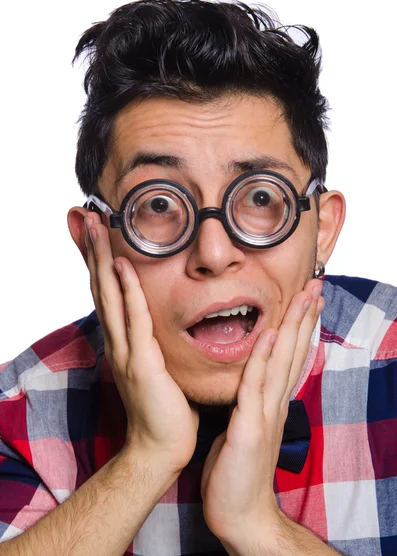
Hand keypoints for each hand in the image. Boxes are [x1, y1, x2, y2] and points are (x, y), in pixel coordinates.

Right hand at [84, 214, 198, 474]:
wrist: (161, 448)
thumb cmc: (164, 407)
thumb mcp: (154, 364)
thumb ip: (150, 339)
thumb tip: (155, 320)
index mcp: (122, 340)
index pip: (107, 292)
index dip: (99, 261)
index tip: (95, 231)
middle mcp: (117, 341)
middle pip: (100, 287)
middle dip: (93, 251)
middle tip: (86, 216)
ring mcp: (126, 351)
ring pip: (110, 297)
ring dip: (102, 260)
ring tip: (96, 227)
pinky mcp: (141, 363)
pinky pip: (135, 320)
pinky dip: (128, 291)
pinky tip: (121, 266)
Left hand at [200, 279, 323, 549]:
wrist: (241, 514)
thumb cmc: (237, 471)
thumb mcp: (245, 428)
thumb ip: (251, 402)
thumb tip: (250, 382)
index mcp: (271, 403)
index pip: (288, 357)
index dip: (298, 326)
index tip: (306, 299)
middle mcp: (274, 403)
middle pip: (292, 351)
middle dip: (304, 316)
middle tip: (315, 285)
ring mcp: (264, 414)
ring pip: (282, 361)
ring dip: (292, 327)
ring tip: (304, 297)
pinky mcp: (249, 428)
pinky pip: (256, 387)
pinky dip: (263, 359)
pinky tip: (269, 335)